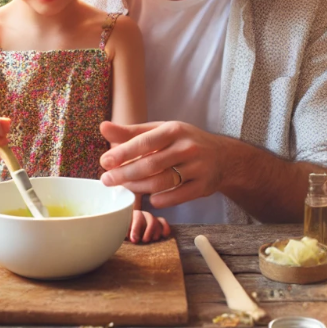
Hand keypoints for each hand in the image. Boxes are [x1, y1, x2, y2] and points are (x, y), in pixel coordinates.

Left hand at [99, 121, 230, 209]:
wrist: (223, 157)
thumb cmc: (183, 141)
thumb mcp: (160, 130)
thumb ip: (131, 132)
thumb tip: (103, 127)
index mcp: (174, 130)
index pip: (144, 142)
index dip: (123, 153)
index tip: (105, 162)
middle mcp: (187, 147)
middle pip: (150, 165)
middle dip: (125, 174)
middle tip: (107, 180)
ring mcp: (197, 168)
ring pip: (161, 182)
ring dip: (139, 187)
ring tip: (125, 187)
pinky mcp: (203, 186)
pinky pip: (176, 197)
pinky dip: (160, 200)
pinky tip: (149, 198)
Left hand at [128, 209, 170, 242]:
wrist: (129, 229)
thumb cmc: (124, 232)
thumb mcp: (122, 233)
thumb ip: (124, 234)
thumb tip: (131, 239)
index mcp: (132, 216)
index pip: (136, 219)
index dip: (135, 230)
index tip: (133, 240)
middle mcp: (143, 215)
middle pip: (150, 219)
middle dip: (148, 231)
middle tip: (145, 240)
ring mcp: (151, 218)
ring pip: (156, 222)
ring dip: (156, 232)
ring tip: (152, 240)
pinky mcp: (157, 222)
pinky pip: (163, 222)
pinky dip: (165, 228)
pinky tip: (164, 235)